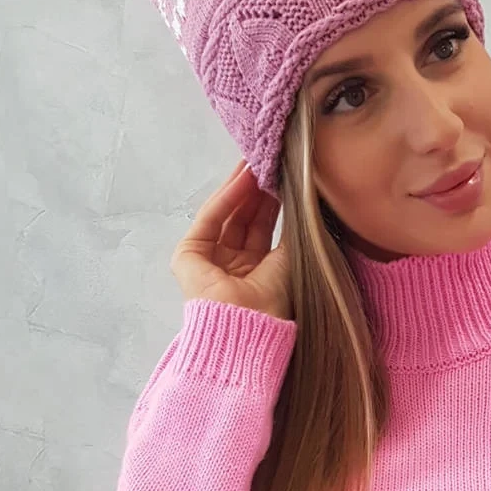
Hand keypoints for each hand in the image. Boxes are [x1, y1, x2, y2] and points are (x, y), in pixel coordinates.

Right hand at [170, 161, 291, 321]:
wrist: (248, 327)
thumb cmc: (272, 304)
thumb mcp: (288, 259)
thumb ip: (290, 231)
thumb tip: (302, 203)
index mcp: (254, 275)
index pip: (260, 229)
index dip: (270, 203)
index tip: (283, 178)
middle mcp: (229, 268)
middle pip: (243, 219)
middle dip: (256, 191)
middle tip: (271, 163)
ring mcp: (207, 262)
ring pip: (226, 215)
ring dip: (243, 188)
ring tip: (261, 163)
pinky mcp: (187, 256)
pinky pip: (210, 219)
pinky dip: (227, 196)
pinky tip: (244, 176)